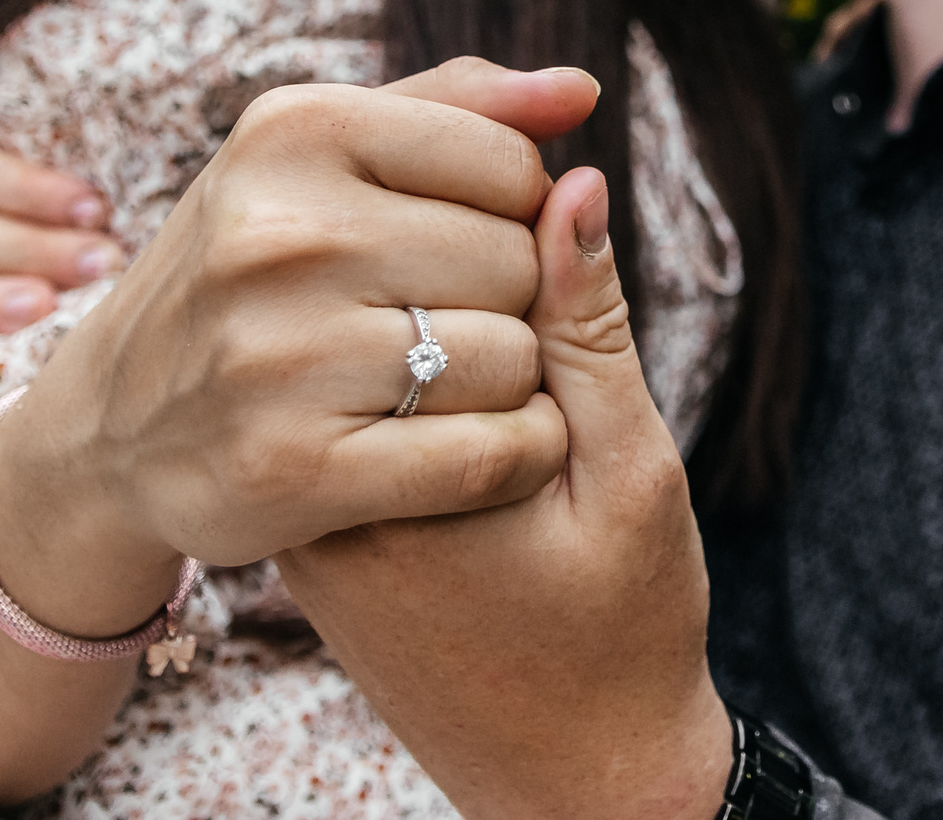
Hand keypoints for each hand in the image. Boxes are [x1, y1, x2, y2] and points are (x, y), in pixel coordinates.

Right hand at [0, 61, 601, 643]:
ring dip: (508, 385)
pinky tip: (478, 451)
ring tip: (438, 384)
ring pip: (511, 360)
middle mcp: (280, 234)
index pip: (513, 166)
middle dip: (506, 300)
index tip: (454, 243)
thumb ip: (461, 109)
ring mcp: (279, 356)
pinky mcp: (292, 471)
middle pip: (518, 263)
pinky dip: (515, 457)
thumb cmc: (251, 267)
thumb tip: (581, 89)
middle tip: (436, 322)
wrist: (108, 425)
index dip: (513, 214)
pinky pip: (489, 456)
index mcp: (295, 132)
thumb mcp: (322, 157)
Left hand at [277, 164, 729, 819]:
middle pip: (393, 299)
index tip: (580, 344)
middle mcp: (324, 489)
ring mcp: (309, 512)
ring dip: (458, 331)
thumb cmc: (623, 631)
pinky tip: (489, 438)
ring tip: (527, 419)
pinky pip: (363, 405)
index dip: (539, 264)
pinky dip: (431, 389)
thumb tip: (573, 182)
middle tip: (560, 400)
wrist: (575, 781)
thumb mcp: (633, 474)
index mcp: (401, 471)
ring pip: (372, 346)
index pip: (450, 274)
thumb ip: (592, 331)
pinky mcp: (317, 524)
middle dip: (492, 293)